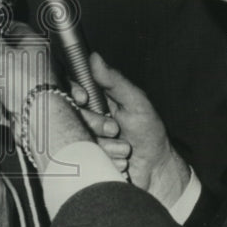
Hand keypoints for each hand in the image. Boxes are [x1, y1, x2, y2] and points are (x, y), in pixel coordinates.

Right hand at [0, 26, 59, 126]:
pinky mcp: (23, 109)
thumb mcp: (3, 55)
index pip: (18, 33)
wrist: (37, 118)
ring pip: (0, 85)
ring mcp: (30, 89)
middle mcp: (35, 67)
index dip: (1, 34)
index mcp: (36, 47)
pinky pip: (2, 104)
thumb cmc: (29, 83)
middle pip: (5, 62)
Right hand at [85, 52, 190, 207]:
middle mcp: (87, 117)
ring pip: (78, 139)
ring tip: (124, 149)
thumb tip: (95, 58)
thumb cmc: (149, 132)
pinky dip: (105, 160)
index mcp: (96, 100)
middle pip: (72, 115)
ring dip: (105, 146)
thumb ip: (114, 81)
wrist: (155, 168)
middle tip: (115, 129)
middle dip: (96, 125)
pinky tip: (119, 162)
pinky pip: (83, 159)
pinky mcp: (86, 160)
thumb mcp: (136, 102)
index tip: (84, 98)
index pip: (71, 88)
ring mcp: (85, 139)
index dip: (73, 92)